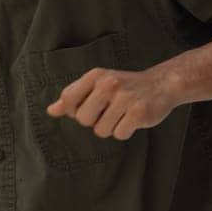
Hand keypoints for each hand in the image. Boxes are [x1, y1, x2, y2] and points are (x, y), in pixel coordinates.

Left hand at [46, 67, 177, 139]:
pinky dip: (125, 131)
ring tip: (122, 114)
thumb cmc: (123, 88)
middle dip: (94, 121)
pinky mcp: (139, 112)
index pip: (68, 100)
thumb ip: (74, 97)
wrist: (160, 85)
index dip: (74, 110)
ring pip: (101, 130)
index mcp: (95, 75)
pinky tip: (132, 119)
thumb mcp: (97, 85)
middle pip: (83, 119)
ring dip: (111, 127)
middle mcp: (108, 84)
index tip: (88, 108)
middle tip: (109, 111)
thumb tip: (51, 110)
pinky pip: (119, 135)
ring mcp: (124, 98)